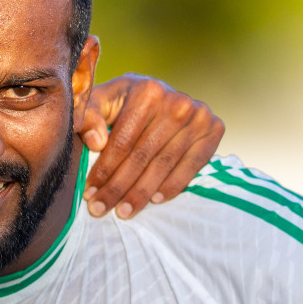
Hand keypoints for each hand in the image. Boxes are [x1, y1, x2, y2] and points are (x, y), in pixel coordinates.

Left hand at [77, 74, 223, 218]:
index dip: (104, 170)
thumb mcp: (101, 101)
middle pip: (143, 156)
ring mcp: (199, 116)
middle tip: (100, 209)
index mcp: (148, 91)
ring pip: (164, 165)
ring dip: (141, 193)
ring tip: (124, 212)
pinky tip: (155, 200)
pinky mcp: (214, 129)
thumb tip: (95, 142)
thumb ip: (88, 116)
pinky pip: (192, 166)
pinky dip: (174, 185)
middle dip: (118, 187)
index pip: (123, 141)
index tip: (88, 193)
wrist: (158, 94)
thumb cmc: (123, 102)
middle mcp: (177, 102)